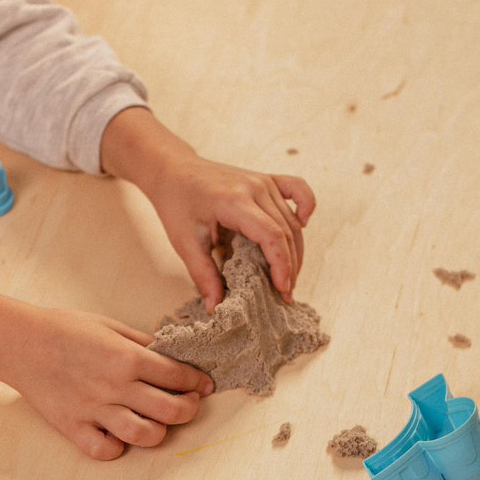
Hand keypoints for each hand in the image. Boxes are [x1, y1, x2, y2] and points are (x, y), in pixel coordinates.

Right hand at [0, 273, 211, 460]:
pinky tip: (119, 436)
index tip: (204, 385)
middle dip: (189, 408)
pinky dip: (117, 448)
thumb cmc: (65, 329)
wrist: (21, 343)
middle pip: (171, 410)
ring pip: (143, 435)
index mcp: (126, 357)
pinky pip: (104, 451)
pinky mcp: (74, 427)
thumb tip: (172, 356)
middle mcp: (115, 387)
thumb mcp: (110, 325)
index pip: (178, 375)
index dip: (197, 381)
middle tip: (190, 404)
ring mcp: (94, 410)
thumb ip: (142, 343)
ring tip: (159, 423)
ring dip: (159, 432)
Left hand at [100, 107, 315, 309]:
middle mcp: (255, 188)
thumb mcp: (186, 243)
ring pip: (292, 219)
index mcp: (235, 201)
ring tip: (289, 277)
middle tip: (285, 294)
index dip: (282, 265)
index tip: (283, 290)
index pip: (272, 236)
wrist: (174, 171)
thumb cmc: (178, 204)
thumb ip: (204, 275)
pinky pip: (297, 189)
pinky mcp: (266, 179)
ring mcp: (263, 181)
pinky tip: (303, 225)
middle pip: (286, 231)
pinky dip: (306, 206)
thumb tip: (215, 308)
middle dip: (290, 266)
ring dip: (296, 250)